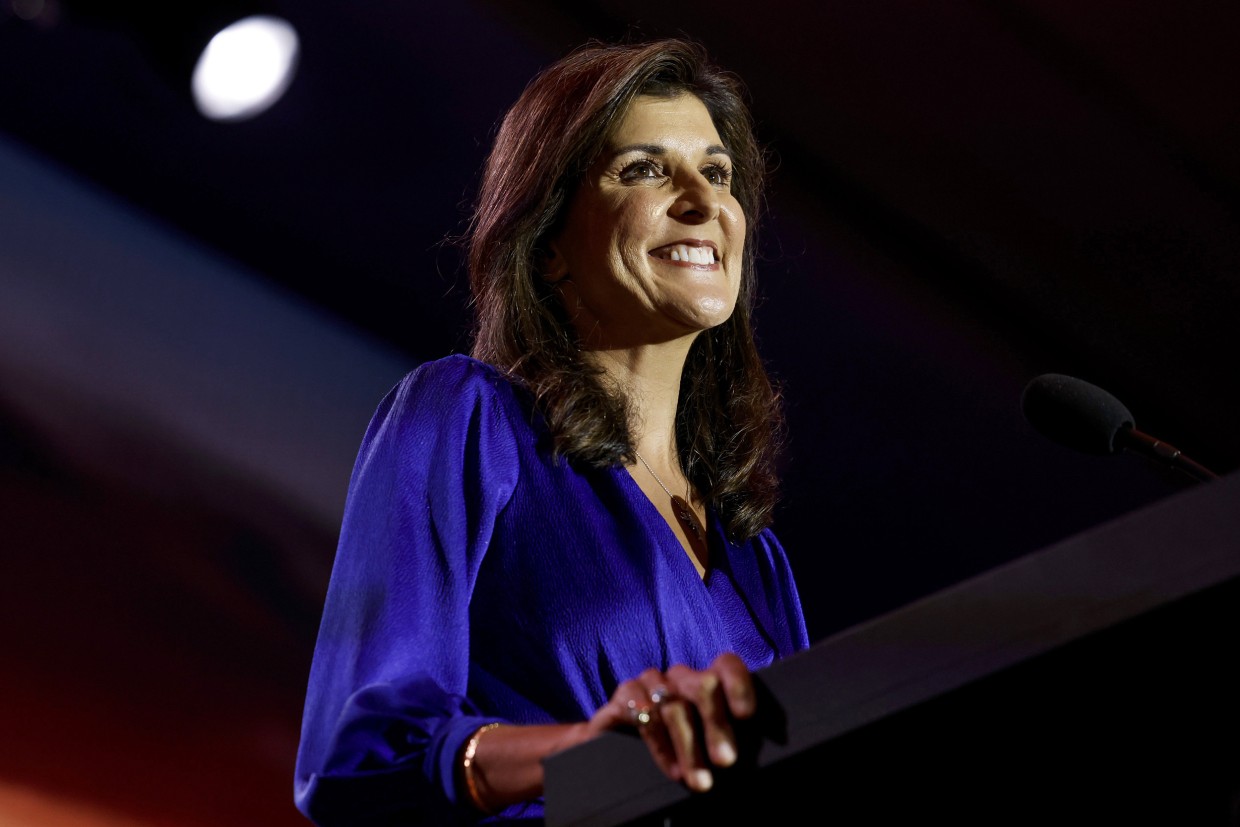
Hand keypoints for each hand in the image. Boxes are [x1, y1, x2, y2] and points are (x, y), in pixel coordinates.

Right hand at [588, 652, 755, 791]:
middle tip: (726, 761)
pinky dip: (659, 743)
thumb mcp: (708, 747)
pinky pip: (641, 709)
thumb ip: (727, 741)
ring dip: (689, 746)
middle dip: (716, 724)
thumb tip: (755, 751)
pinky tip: (672, 769)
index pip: (726, 666)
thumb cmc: (677, 754)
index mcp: (707, 683)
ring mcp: (651, 683)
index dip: (738, 685)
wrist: (619, 755)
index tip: (746, 715)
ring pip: (673, 704)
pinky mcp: (624, 696)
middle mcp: (680, 678)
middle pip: (703, 685)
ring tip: (701, 781)